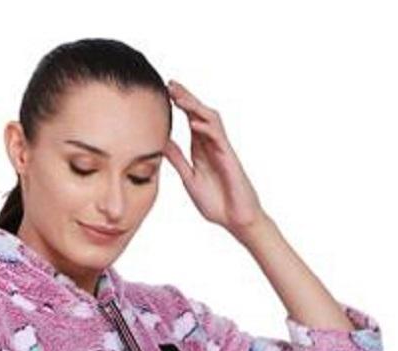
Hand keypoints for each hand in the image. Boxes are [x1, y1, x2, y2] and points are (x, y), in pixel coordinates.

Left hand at [163, 78, 266, 237]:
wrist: (235, 219)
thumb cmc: (216, 201)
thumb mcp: (189, 178)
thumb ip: (178, 159)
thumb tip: (162, 144)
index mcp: (200, 149)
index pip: (190, 120)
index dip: (179, 105)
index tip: (164, 91)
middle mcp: (211, 144)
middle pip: (199, 113)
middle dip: (185, 97)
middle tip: (169, 83)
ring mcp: (221, 149)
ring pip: (210, 120)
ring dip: (195, 106)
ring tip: (179, 96)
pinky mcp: (229, 157)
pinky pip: (218, 137)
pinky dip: (206, 128)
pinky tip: (193, 122)